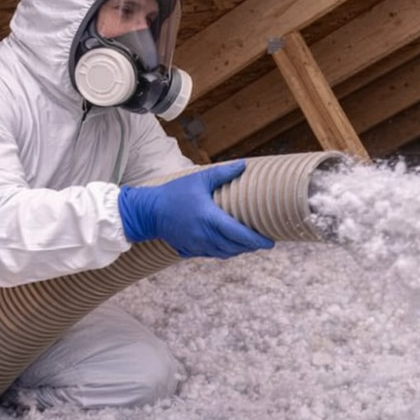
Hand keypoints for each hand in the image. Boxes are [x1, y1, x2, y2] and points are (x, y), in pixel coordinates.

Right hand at [117, 161, 273, 258]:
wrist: (149, 212)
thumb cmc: (175, 193)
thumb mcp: (199, 180)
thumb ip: (223, 173)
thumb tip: (244, 164)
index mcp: (210, 219)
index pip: (240, 235)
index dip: (257, 241)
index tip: (270, 242)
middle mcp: (205, 236)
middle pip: (236, 247)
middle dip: (252, 246)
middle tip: (265, 242)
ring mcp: (198, 245)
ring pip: (226, 254)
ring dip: (240, 250)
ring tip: (251, 244)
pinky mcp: (191, 250)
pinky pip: (214, 254)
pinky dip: (226, 251)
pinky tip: (232, 245)